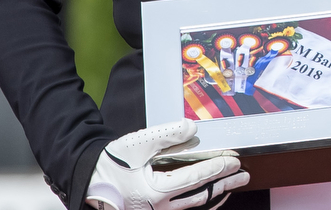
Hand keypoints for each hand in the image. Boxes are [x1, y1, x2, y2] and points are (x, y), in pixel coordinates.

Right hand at [86, 120, 246, 209]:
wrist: (88, 180)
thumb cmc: (111, 163)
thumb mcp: (138, 144)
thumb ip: (167, 135)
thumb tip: (193, 129)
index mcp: (156, 191)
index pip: (196, 179)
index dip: (218, 168)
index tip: (234, 160)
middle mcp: (159, 208)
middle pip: (201, 196)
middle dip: (225, 184)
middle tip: (243, 175)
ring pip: (194, 207)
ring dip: (215, 195)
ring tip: (232, 186)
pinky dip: (201, 203)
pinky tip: (209, 196)